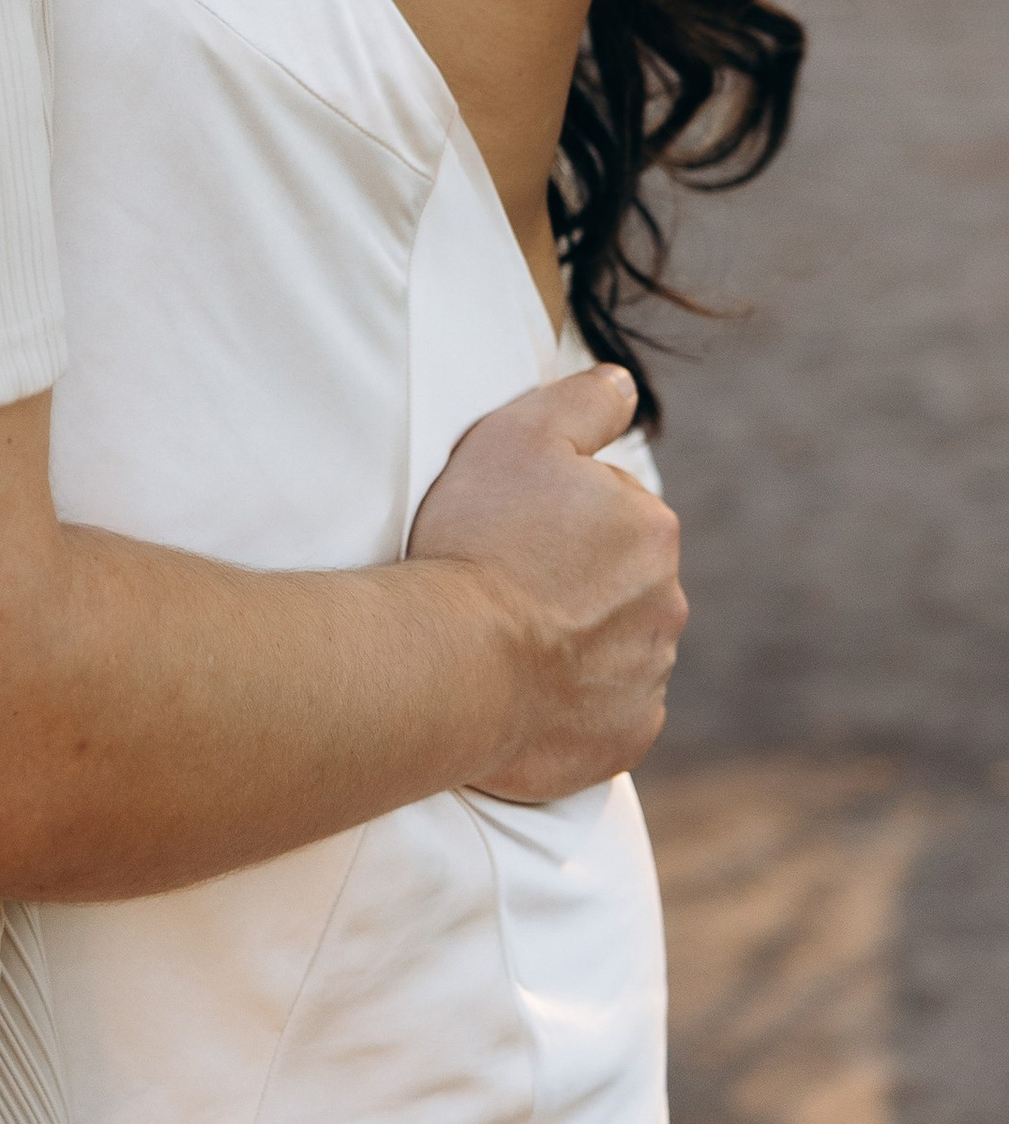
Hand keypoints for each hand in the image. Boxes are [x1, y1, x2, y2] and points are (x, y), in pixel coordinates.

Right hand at [408, 367, 685, 800]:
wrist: (456, 664)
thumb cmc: (479, 543)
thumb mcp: (519, 435)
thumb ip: (584, 402)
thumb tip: (623, 386)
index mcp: (651, 529)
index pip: (608, 509)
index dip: (552, 515)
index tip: (507, 531)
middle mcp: (667, 604)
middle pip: (616, 582)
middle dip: (573, 581)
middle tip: (503, 586)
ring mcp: (649, 677)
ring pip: (614, 647)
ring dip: (574, 642)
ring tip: (506, 642)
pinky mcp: (625, 737)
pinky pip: (605, 712)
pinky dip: (573, 704)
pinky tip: (524, 692)